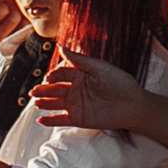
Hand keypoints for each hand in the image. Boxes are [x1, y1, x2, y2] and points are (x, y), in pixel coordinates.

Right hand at [28, 48, 147, 130]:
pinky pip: (61, 120)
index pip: (61, 74)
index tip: (48, 78)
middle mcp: (74, 90)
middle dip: (43, 90)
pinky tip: (40, 120)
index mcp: (79, 75)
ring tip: (36, 103)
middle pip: (54, 89)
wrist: (133, 105)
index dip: (54, 76)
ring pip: (55, 104)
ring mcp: (75, 105)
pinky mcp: (78, 119)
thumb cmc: (119, 83)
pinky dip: (50, 120)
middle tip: (34, 92)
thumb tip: (60, 46)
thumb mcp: (100, 68)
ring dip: (44, 103)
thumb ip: (80, 60)